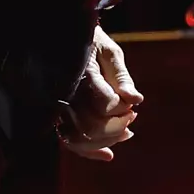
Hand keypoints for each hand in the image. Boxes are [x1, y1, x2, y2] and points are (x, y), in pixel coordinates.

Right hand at [60, 25, 143, 160]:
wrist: (61, 38)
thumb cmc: (91, 42)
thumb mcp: (109, 51)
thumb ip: (122, 76)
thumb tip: (137, 100)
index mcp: (82, 75)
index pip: (105, 104)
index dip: (122, 108)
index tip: (132, 104)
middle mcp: (67, 94)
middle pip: (93, 126)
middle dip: (117, 127)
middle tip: (131, 117)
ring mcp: (59, 107)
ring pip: (80, 138)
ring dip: (107, 140)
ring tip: (126, 131)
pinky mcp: (57, 116)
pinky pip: (69, 141)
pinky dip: (89, 151)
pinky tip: (108, 155)